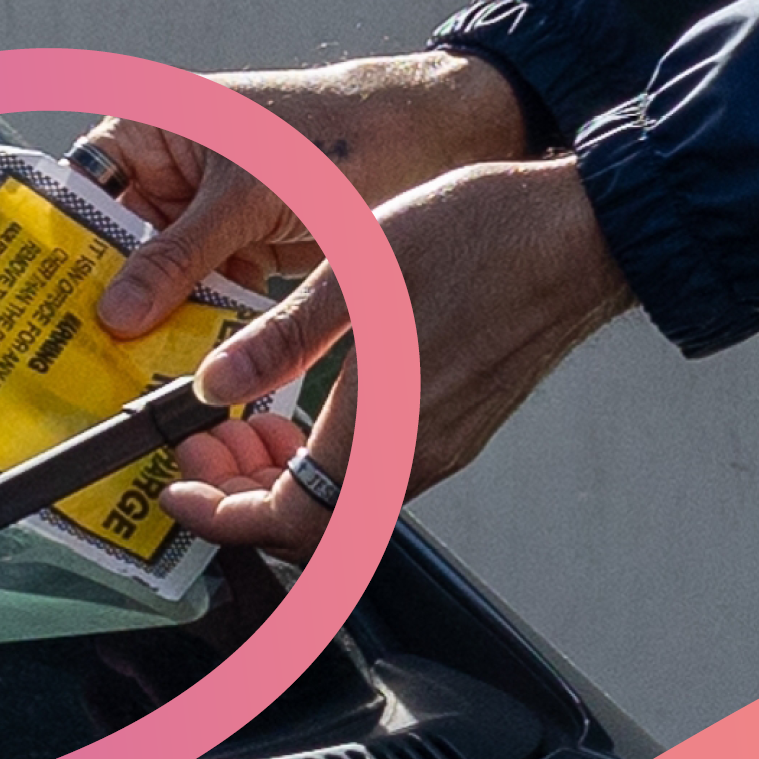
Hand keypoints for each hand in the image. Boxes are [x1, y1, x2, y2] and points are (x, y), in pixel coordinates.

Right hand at [88, 49, 530, 338]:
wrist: (428, 143)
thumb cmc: (335, 136)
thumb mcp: (246, 197)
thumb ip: (179, 257)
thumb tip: (115, 313)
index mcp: (150, 130)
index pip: (81, 196)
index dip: (64, 254)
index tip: (46, 311)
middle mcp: (169, 172)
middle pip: (115, 249)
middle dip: (110, 304)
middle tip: (88, 362)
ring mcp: (206, 216)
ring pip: (160, 282)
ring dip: (156, 326)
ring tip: (132, 378)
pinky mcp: (243, 251)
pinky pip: (205, 297)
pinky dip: (202, 329)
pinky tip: (189, 368)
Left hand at [162, 156, 631, 552]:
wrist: (579, 234)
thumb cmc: (483, 239)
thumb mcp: (356, 274)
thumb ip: (280, 339)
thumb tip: (216, 383)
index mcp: (381, 428)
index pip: (286, 522)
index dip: (220, 517)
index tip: (179, 488)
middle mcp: (415, 456)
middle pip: (311, 524)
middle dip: (242, 496)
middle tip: (201, 443)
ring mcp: (443, 445)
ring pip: (343, 498)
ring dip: (283, 473)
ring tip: (246, 417)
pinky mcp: (459, 425)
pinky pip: (376, 470)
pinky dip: (325, 455)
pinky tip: (307, 403)